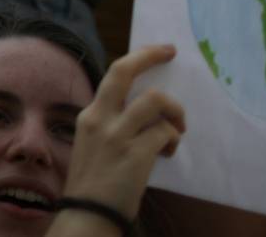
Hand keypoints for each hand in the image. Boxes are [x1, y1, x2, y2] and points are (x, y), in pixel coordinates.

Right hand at [63, 44, 185, 219]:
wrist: (88, 213)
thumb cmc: (94, 182)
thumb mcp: (93, 144)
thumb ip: (112, 124)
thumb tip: (146, 111)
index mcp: (90, 115)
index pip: (113, 74)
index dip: (139, 58)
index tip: (159, 52)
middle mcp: (100, 118)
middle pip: (124, 71)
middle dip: (150, 56)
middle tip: (169, 53)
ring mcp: (117, 135)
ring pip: (155, 100)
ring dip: (175, 112)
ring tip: (177, 129)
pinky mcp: (135, 154)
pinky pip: (165, 133)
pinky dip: (173, 139)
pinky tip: (168, 152)